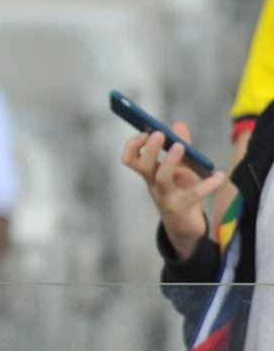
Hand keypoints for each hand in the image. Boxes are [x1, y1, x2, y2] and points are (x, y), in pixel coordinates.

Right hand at [120, 123, 226, 259]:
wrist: (183, 226)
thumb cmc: (179, 192)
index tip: (144, 132)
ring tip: (181, 146)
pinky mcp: (181, 207)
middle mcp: (153, 184)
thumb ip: (179, 145)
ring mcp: (165, 196)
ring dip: (169, 161)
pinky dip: (208, 184)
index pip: (130, 158)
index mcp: (149, 174)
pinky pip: (194, 194)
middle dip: (149, 149)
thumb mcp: (179, 168)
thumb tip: (177, 124)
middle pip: (142, 166)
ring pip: (161, 177)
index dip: (133, 145)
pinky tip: (219, 176)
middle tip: (158, 134)